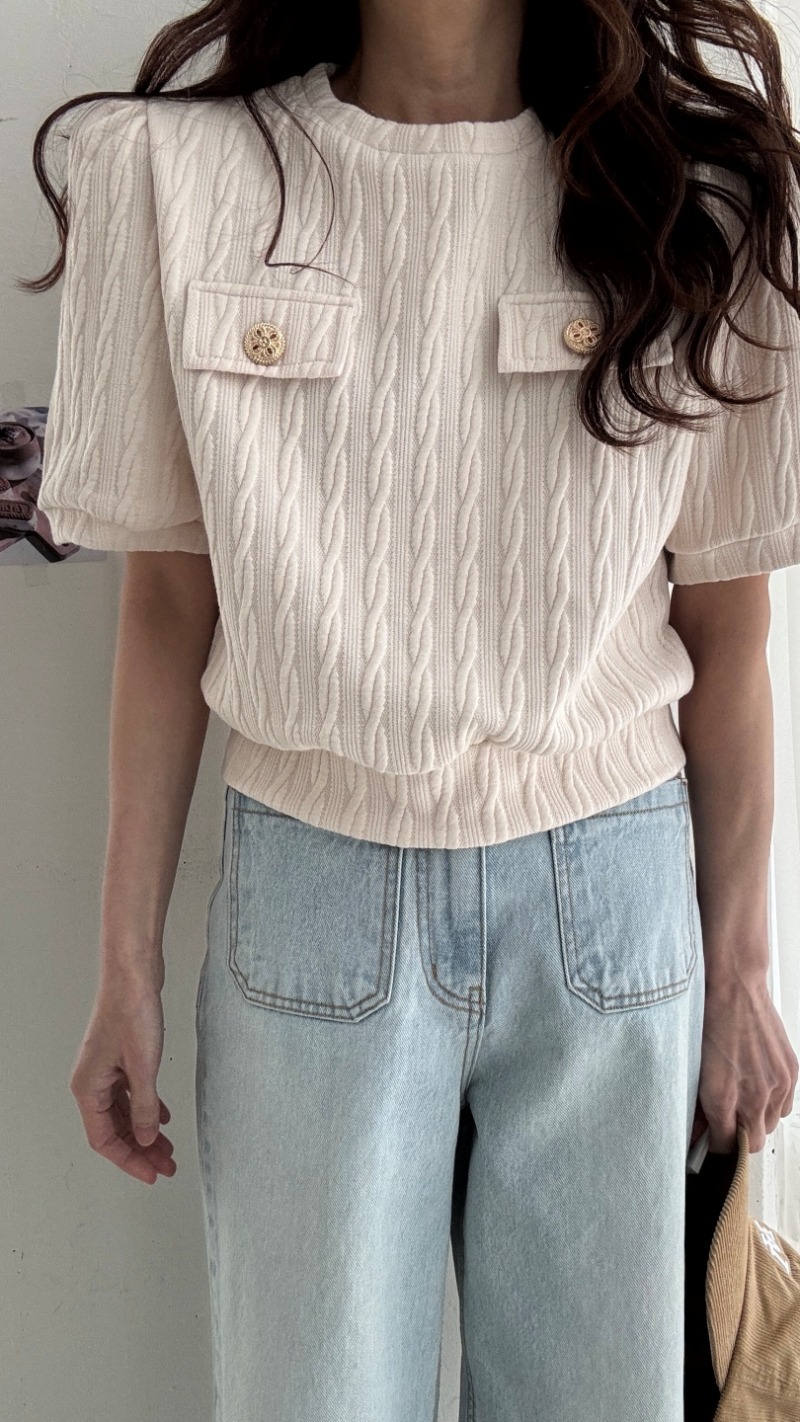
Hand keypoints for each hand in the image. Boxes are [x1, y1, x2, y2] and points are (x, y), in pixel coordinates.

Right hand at [69, 970, 176, 1184]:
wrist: (134, 973)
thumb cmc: (131, 1011)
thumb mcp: (143, 1066)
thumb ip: (145, 1107)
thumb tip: (145, 1138)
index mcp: (87, 1088)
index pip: (104, 1139)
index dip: (129, 1160)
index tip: (152, 1174)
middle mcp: (92, 1081)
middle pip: (114, 1129)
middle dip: (140, 1150)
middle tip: (167, 1165)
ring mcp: (106, 1069)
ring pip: (124, 1113)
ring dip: (145, 1131)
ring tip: (169, 1148)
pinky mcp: (120, 1058)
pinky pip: (130, 1094)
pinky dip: (146, 1108)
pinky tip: (164, 1117)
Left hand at [690, 973, 798, 1153]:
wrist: (735, 988)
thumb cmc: (709, 1022)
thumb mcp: (694, 1068)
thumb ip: (697, 1105)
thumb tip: (697, 1129)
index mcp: (723, 1097)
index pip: (727, 1147)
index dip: (717, 1146)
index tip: (711, 1140)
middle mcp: (754, 1095)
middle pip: (753, 1142)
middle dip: (738, 1135)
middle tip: (724, 1120)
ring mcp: (776, 1084)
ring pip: (770, 1126)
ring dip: (756, 1120)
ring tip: (741, 1099)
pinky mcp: (790, 1073)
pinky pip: (785, 1106)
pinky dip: (772, 1104)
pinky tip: (757, 1088)